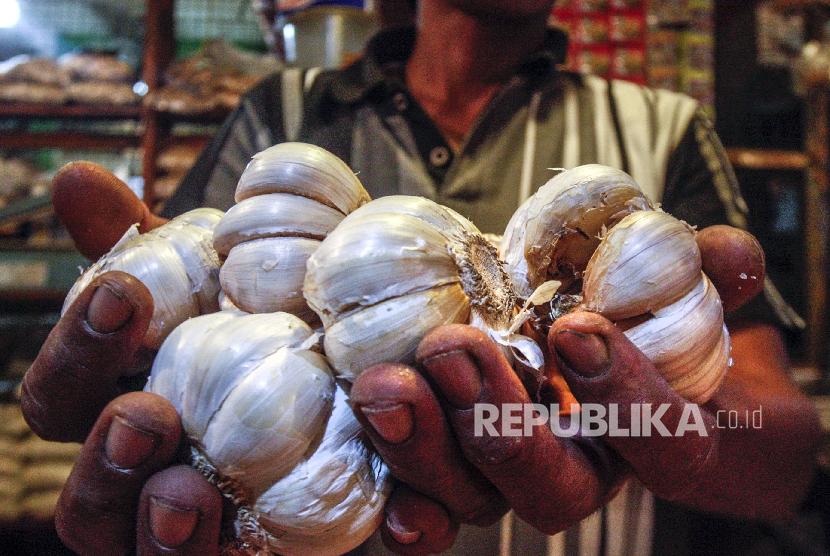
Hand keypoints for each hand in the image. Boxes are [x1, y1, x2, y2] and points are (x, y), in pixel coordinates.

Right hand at [24, 164, 456, 553]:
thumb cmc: (267, 328)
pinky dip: (361, 535)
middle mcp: (159, 486)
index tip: (123, 292)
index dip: (78, 351)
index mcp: (126, 417)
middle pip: (92, 511)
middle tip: (145, 414)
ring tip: (189, 492)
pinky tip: (396, 509)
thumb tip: (81, 180)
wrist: (365, 365)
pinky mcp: (308, 546)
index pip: (63, 401)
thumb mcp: (220, 281)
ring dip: (171, 539)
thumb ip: (154, 247)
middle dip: (107, 468)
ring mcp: (226, 533)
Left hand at [351, 225, 799, 547]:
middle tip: (454, 350)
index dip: (623, 397)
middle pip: (553, 491)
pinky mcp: (454, 469)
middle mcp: (582, 469)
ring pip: (474, 496)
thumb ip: (708, 271)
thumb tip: (728, 253)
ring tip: (385, 385)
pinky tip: (366, 448)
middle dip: (501, 427)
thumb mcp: (678, 284)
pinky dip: (397, 491)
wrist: (588, 334)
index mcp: (655, 436)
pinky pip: (426, 503)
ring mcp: (512, 475)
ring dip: (425, 445)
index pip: (661, 443)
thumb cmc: (640, 313)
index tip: (577, 330)